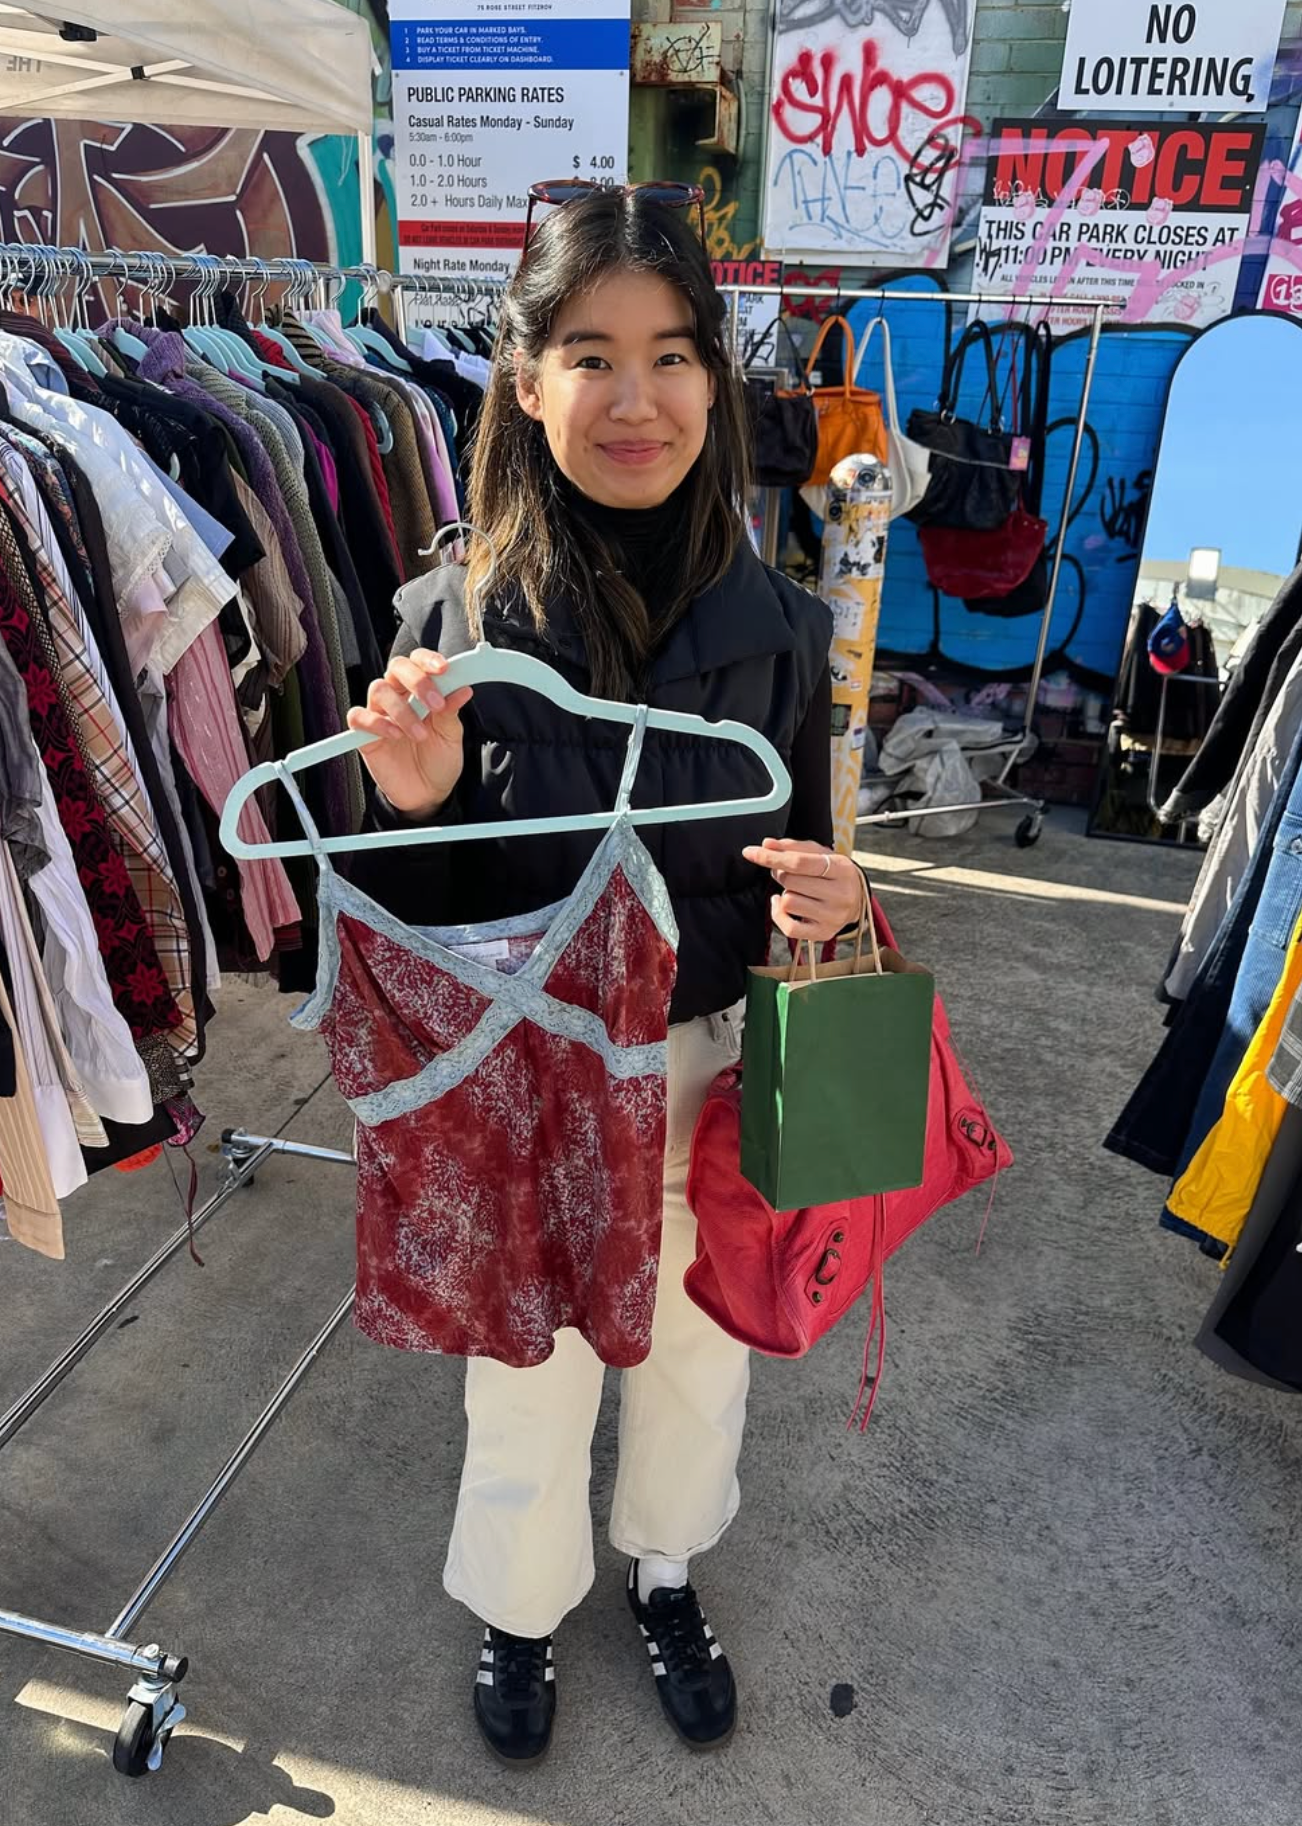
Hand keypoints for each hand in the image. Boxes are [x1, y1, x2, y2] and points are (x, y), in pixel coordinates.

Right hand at [346, 648, 472, 816]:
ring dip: (402, 710)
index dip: (429, 660)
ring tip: (419, 734)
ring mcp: (380, 714)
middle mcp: (399, 697)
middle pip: (397, 667)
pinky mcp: (365, 734)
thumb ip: (451, 710)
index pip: (419, 661)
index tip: (444, 669)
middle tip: (435, 704)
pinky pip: (358, 716)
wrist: (427, 794)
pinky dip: (376, 723)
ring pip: (378, 689)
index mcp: (421, 691)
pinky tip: (395, 736)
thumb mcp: (451, 735)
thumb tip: (462, 687)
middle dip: (417, 681)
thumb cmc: (438, 760)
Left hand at [742, 838, 864, 944]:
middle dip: (780, 873)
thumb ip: (793, 847)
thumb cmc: (834, 873)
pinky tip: (782, 904)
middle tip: (786, 872)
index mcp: (841, 869)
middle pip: (791, 881)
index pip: (799, 862)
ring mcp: (833, 916)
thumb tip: (766, 844)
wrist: (856, 900)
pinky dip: (779, 915)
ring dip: (785, 893)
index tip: (750, 852)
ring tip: (796, 890)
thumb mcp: (820, 853)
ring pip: (789, 902)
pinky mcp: (824, 933)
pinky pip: (789, 928)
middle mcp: (840, 894)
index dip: (771, 857)